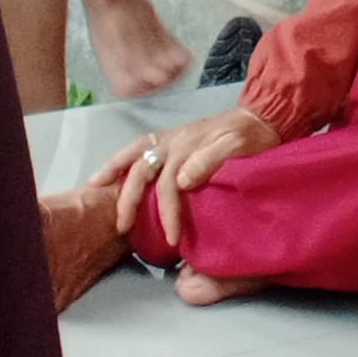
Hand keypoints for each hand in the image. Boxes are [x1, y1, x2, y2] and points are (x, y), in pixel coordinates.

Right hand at [95, 105, 281, 244]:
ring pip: (136, 153)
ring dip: (114, 171)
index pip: (170, 185)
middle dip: (130, 199)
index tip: (172, 238)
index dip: (168, 213)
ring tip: (95, 188)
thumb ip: (211, 160)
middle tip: (123, 227)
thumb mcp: (238, 146)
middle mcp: (174, 140)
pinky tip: (112, 170)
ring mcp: (172, 137)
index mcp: (189, 146)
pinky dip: (124, 158)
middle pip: (143, 169)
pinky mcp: (173, 138)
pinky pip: (142, 146)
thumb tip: (181, 181)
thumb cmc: (252, 139)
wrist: (261, 118)